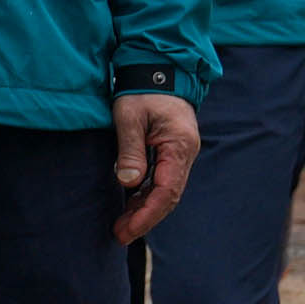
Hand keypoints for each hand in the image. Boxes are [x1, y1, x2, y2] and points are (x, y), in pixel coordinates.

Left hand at [107, 88, 199, 242]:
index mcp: (178, 146)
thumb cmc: (141, 90)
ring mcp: (180, 153)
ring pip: (165, 191)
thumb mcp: (129, 116)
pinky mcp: (172, 152)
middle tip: (119, 235)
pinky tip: (129, 205)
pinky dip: (146, 195)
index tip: (127, 230)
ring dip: (144, 210)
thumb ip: (130, 150)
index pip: (166, 191)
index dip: (147, 215)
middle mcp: (185, 153)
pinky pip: (162, 180)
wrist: (157, 68)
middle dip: (145, 218)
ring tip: (121, 227)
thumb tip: (128, 183)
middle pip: (169, 196)